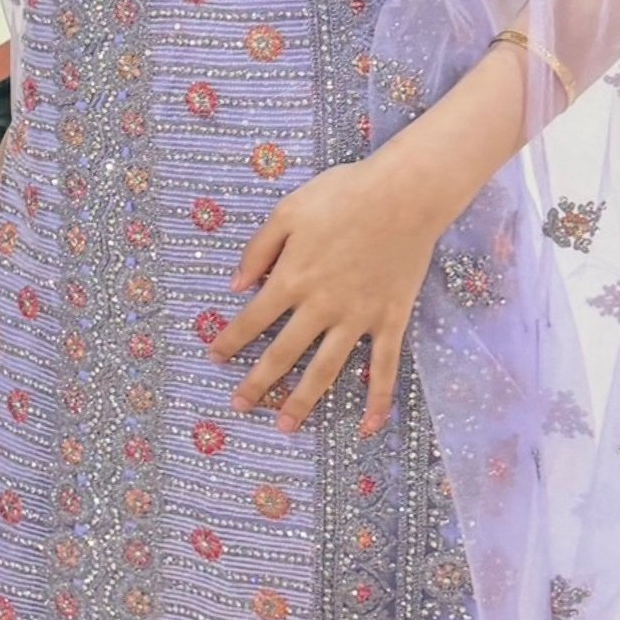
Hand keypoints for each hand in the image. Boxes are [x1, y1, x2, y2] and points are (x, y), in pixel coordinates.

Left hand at [211, 149, 440, 438]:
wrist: (405, 193)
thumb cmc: (345, 194)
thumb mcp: (289, 211)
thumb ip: (260, 249)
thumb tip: (236, 286)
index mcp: (292, 279)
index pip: (252, 320)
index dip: (231, 341)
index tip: (214, 358)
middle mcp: (321, 307)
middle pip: (283, 354)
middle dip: (257, 383)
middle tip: (239, 406)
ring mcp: (357, 318)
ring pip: (325, 370)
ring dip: (303, 400)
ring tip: (286, 426)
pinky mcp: (390, 320)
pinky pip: (383, 367)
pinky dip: (377, 398)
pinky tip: (369, 426)